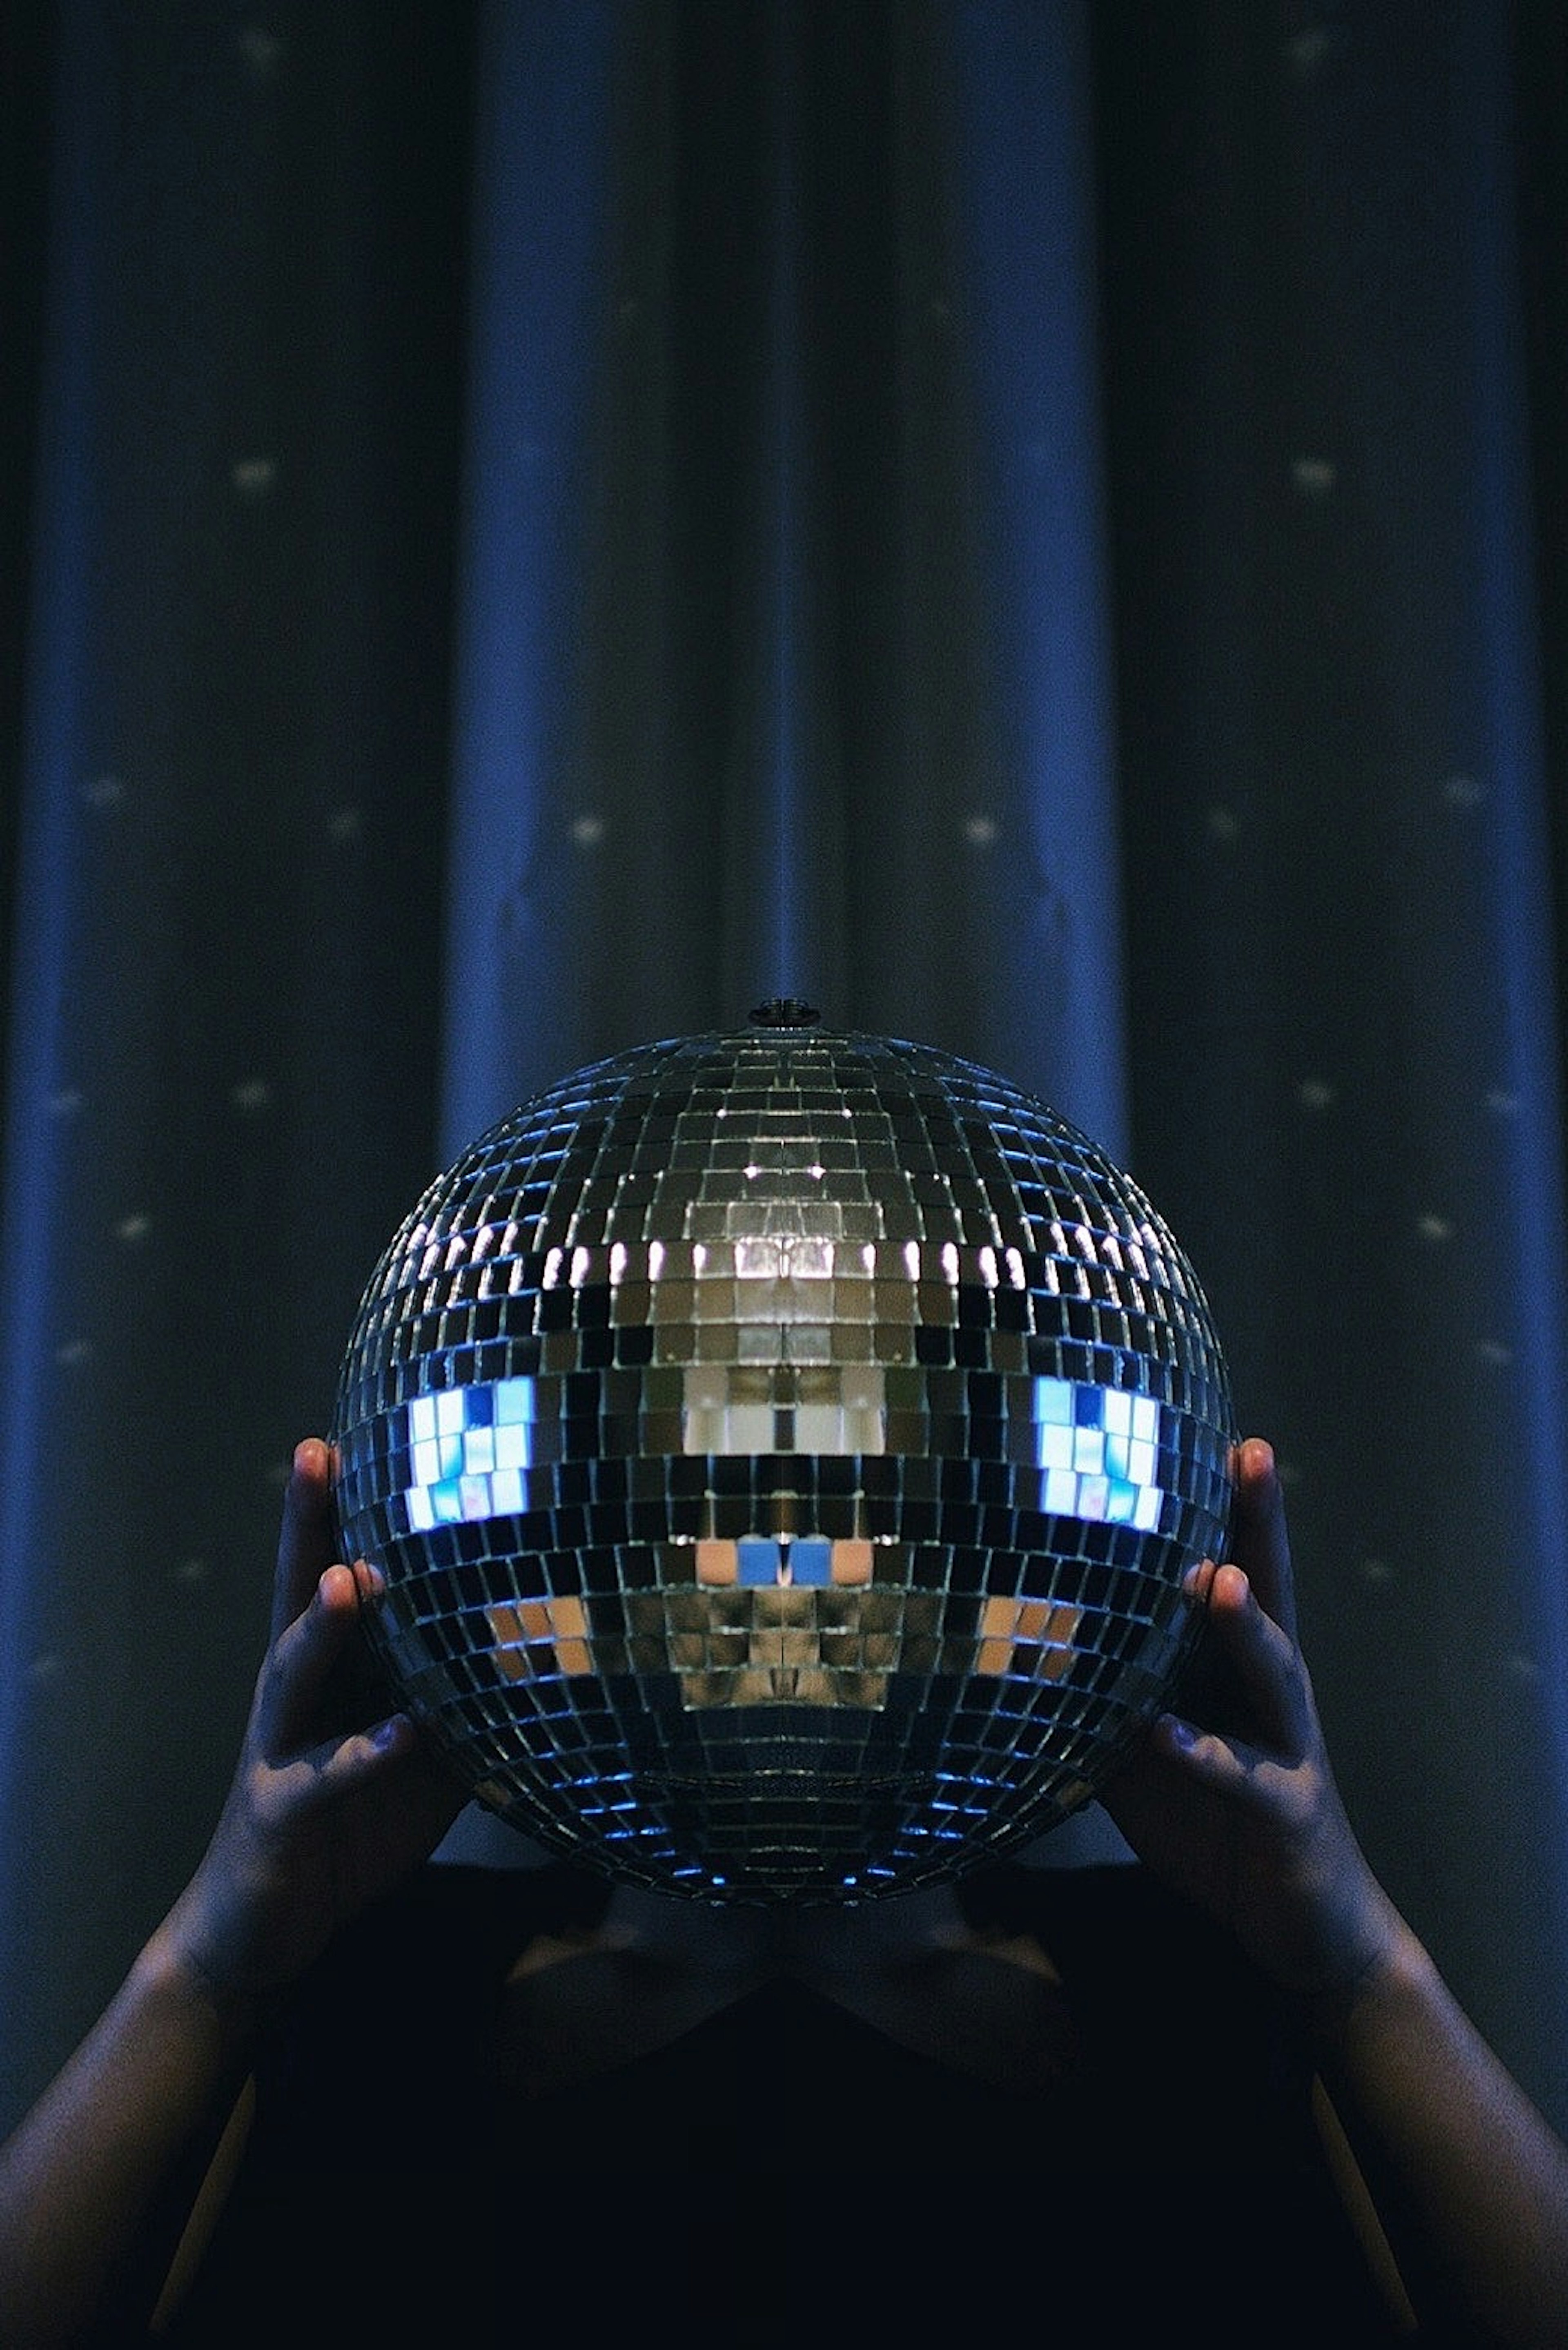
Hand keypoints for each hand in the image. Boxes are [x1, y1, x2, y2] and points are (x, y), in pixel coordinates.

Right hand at [156, 1439, 466, 2005]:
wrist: (267, 1929)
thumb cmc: (350, 1823)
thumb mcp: (422, 1751)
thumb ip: (467, 1695)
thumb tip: (552, 1648)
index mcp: (331, 1665)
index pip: (337, 1565)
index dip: (345, 1503)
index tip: (362, 1426)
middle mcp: (296, 1689)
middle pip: (299, 1589)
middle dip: (307, 1520)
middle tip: (315, 1450)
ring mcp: (280, 1744)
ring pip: (294, 1668)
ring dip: (324, 1624)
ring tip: (352, 1578)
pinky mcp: (280, 1808)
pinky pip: (327, 1776)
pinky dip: (366, 1753)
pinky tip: (402, 1732)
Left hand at [1099, 1436, 1404, 2003]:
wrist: (1298, 1924)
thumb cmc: (1217, 1820)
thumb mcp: (1145, 1749)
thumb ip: (1097, 1694)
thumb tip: (1010, 1648)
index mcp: (1238, 1664)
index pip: (1233, 1564)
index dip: (1226, 1503)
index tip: (1213, 1428)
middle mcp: (1270, 1689)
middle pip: (1268, 1589)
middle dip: (1259, 1522)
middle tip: (1250, 1452)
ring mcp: (1286, 1744)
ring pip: (1272, 1668)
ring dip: (1243, 1623)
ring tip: (1215, 1578)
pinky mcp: (1286, 1807)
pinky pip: (1241, 1776)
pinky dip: (1201, 1753)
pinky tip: (1163, 1732)